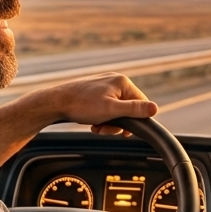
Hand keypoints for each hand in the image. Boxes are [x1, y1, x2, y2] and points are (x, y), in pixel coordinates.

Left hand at [0, 73, 155, 181]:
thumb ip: (134, 110)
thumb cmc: (82, 105)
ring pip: (116, 109)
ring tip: (96, 125)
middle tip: (105, 128)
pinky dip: (101, 117)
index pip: (141, 103)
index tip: (123, 131)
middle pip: (129, 108)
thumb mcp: (112, 111)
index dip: (134, 120)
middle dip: (118, 122)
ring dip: (109, 122)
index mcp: (122, 82)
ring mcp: (104, 85)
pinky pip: (106, 107)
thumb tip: (155, 109)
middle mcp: (115, 80)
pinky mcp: (95, 91)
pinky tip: (92, 121)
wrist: (55, 102)